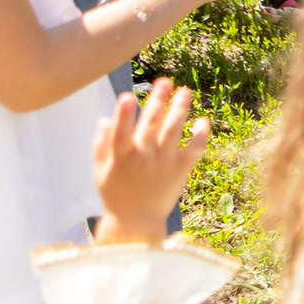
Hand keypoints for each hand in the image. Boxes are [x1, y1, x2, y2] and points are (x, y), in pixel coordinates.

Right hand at [91, 82, 210, 243]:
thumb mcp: (101, 171)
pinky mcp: (181, 170)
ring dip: (180, 109)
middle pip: (151, 125)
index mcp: (120, 158)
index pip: (120, 134)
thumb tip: (105, 118)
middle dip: (157, 101)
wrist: (136, 221)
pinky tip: (202, 120)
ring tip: (185, 90)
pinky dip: (200, 134)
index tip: (127, 96)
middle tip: (164, 81)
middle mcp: (142, 159)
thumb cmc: (115, 193)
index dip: (123, 116)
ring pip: (173, 131)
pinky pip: (194, 149)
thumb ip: (101, 144)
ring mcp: (163, 164)